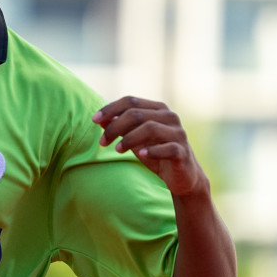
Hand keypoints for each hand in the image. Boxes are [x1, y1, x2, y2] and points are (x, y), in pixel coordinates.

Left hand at [92, 96, 207, 197]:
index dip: (110, 109)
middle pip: (136, 114)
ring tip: (117, 150)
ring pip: (150, 128)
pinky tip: (142, 155)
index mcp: (158, 109)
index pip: (130, 101)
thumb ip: (119, 127)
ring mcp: (178, 134)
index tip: (94, 120)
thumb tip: (99, 119)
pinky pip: (168, 148)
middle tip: (102, 142)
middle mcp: (170, 117)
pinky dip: (152, 151)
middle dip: (115, 127)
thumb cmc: (155, 151)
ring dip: (129, 138)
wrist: (181, 175)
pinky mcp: (183, 152)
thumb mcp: (134, 138)